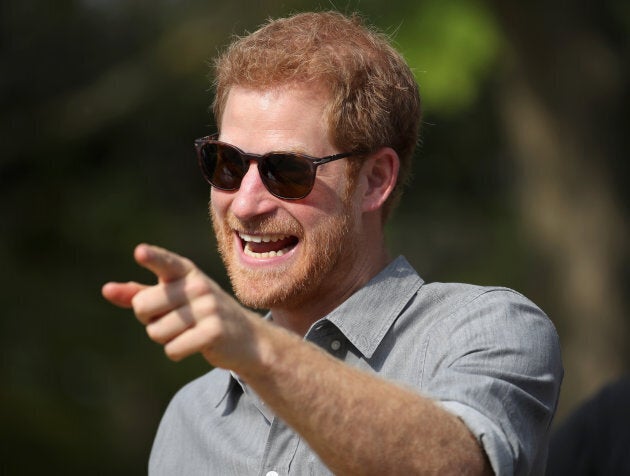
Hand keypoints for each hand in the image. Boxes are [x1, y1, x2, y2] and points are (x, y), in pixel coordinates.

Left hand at [102, 244, 261, 368]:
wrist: (247, 338)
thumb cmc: (202, 314)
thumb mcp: (173, 299)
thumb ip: (139, 293)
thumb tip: (106, 290)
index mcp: (186, 272)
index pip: (165, 262)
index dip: (152, 258)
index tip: (139, 252)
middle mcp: (198, 285)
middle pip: (143, 306)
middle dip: (150, 320)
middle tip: (176, 320)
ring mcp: (208, 307)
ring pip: (156, 332)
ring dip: (166, 338)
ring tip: (189, 331)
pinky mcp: (214, 332)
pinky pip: (172, 349)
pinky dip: (177, 352)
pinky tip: (195, 345)